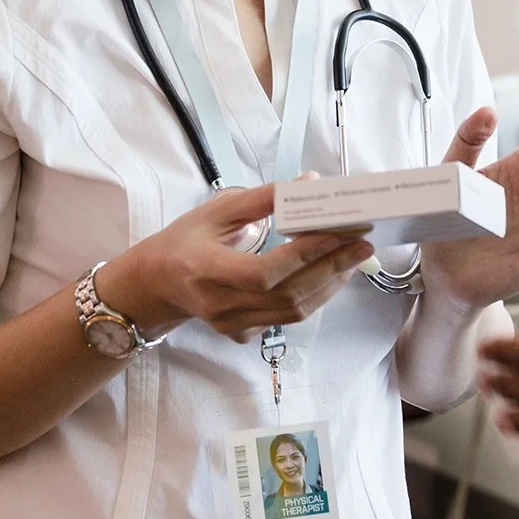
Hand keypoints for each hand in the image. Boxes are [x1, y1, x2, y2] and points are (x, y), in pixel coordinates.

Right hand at [96, 184, 374, 342]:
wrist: (158, 284)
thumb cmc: (185, 241)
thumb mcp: (217, 210)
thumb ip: (264, 198)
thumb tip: (310, 184)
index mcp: (205, 270)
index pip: (263, 272)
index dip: (303, 256)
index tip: (337, 232)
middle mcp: (219, 305)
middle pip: (287, 295)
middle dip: (331, 268)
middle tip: (361, 243)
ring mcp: (231, 325)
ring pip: (294, 311)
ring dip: (329, 283)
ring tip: (352, 256)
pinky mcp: (242, 334)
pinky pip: (287, 318)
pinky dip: (314, 295)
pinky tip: (330, 273)